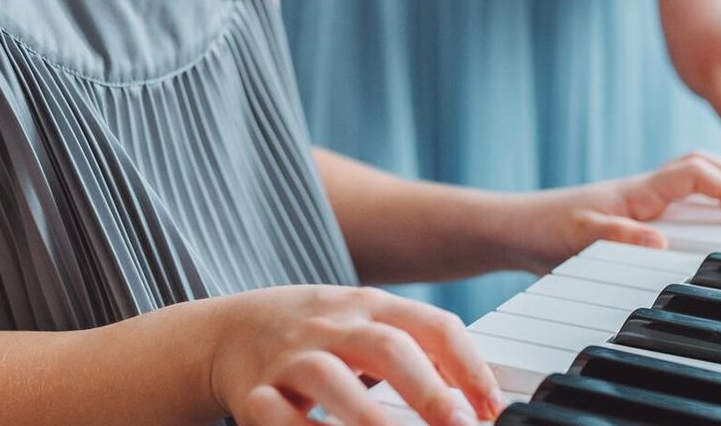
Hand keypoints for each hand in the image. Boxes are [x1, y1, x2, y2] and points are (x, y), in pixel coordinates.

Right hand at [212, 285, 502, 425]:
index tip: (492, 408)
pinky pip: (274, 413)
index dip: (468, 366)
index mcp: (369, 307)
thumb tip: (479, 395)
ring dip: (368, 417)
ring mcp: (290, 356)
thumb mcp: (366, 325)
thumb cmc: (317, 334)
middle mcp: (332, 325)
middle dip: (426, 389)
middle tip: (457, 425)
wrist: (229, 330)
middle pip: (385, 346)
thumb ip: (417, 349)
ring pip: (329, 378)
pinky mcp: (253, 390)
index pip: (430, 325)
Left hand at [488, 152, 720, 274]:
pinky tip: (715, 219)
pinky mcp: (634, 215)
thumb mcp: (579, 239)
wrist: (514, 230)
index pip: (694, 173)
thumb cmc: (544, 230)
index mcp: (638, 191)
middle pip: (702, 166)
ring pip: (693, 177)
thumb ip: (618, 238)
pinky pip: (680, 197)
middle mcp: (643, 190)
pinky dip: (706, 200)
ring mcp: (640, 200)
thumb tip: (662, 242)